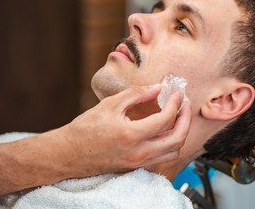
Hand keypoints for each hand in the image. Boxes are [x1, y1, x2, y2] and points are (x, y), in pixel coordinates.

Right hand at [65, 84, 191, 175]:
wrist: (69, 154)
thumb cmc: (85, 129)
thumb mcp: (110, 104)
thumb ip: (136, 94)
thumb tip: (157, 87)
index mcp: (132, 135)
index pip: (165, 118)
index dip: (175, 104)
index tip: (177, 94)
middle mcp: (139, 152)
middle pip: (177, 138)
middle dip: (186, 119)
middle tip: (185, 105)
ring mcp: (139, 162)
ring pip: (173, 152)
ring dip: (181, 133)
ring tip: (179, 117)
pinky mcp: (136, 166)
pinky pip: (162, 157)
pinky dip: (170, 143)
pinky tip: (166, 131)